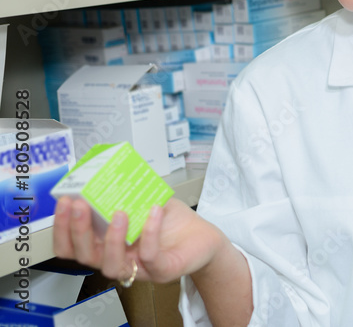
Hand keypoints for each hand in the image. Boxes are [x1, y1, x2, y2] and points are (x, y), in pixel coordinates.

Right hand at [53, 196, 222, 284]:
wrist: (204, 238)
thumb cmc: (171, 222)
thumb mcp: (145, 201)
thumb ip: (128, 192)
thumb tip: (112, 167)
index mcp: (107, 244)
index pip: (72, 246)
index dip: (62, 228)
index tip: (64, 201)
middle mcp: (118, 259)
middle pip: (85, 256)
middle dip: (78, 231)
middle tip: (79, 205)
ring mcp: (139, 269)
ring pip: (110, 265)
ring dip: (111, 238)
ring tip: (119, 212)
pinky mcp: (162, 271)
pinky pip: (149, 256)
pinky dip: (150, 232)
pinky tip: (153, 212)